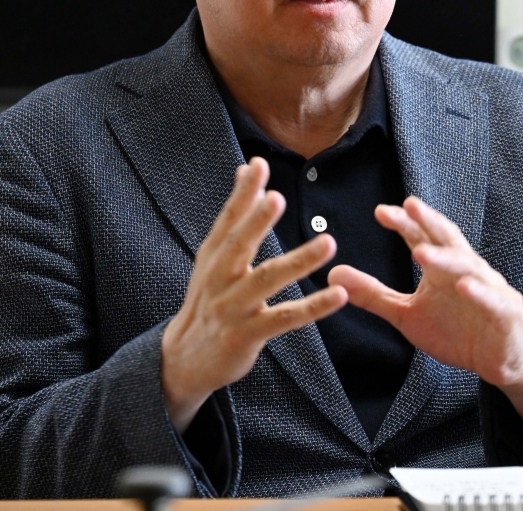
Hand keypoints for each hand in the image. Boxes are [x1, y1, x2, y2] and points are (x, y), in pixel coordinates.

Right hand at [161, 157, 347, 432]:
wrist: (185, 358)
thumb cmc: (208, 296)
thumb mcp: (215, 255)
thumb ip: (236, 212)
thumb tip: (248, 167)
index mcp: (213, 254)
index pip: (228, 218)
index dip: (243, 193)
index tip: (259, 165)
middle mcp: (219, 277)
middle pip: (238, 245)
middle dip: (256, 222)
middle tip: (276, 198)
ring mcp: (232, 307)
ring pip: (267, 281)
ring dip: (299, 262)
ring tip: (329, 243)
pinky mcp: (247, 335)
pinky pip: (284, 319)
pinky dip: (312, 308)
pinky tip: (337, 295)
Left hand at [328, 196, 522, 436]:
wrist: (500, 361)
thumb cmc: (456, 330)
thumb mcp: (406, 315)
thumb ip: (373, 295)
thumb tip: (332, 275)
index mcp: (440, 267)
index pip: (421, 237)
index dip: (404, 223)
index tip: (380, 211)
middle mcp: (465, 269)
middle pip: (446, 240)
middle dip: (428, 221)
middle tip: (409, 205)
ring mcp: (488, 288)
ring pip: (467, 266)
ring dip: (445, 258)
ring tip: (421, 252)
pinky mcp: (505, 313)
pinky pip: (493, 299)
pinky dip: (479, 292)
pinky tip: (464, 285)